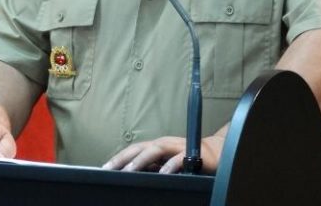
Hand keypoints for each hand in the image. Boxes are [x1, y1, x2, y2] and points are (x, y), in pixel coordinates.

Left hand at [101, 128, 226, 173]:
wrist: (216, 154)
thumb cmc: (188, 160)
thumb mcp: (167, 165)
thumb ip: (153, 168)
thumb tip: (132, 177)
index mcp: (156, 147)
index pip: (133, 150)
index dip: (119, 158)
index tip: (104, 168)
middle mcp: (164, 144)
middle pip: (140, 148)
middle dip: (124, 158)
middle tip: (109, 169)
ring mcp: (177, 147)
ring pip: (156, 150)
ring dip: (141, 160)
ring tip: (129, 170)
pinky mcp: (191, 154)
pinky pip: (179, 159)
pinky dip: (170, 165)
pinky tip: (163, 173)